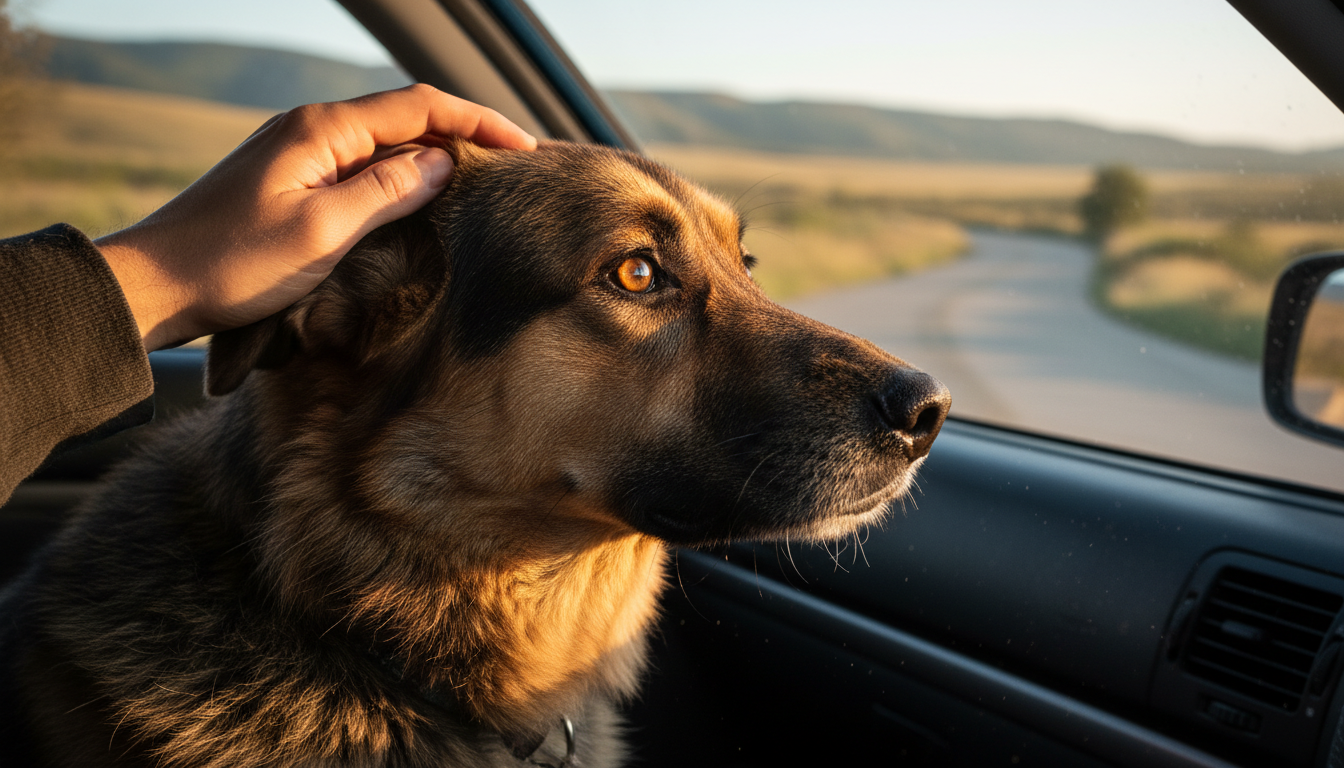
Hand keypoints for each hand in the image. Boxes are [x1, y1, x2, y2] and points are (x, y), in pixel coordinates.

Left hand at [95, 84, 536, 350]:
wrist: (158, 282)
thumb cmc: (233, 262)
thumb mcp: (323, 233)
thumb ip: (388, 192)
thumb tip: (442, 164)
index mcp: (323, 130)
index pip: (419, 107)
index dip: (478, 122)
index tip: (523, 149)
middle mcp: (314, 128)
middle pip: (407, 117)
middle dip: (465, 135)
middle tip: (515, 166)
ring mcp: (302, 151)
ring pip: (387, 142)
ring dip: (435, 157)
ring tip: (483, 182)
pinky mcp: (294, 178)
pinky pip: (364, 165)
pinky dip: (403, 176)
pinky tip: (424, 200)